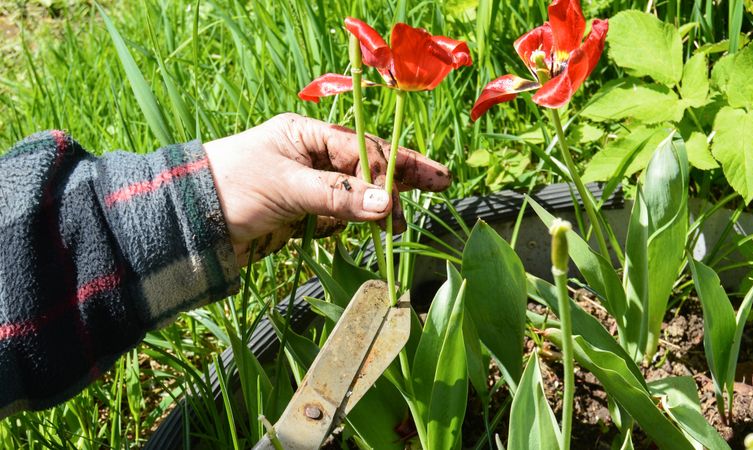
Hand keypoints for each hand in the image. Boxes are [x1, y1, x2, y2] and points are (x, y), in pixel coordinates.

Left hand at [204, 113, 451, 265]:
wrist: (191, 224)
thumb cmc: (232, 188)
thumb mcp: (286, 186)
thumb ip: (337, 196)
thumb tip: (386, 204)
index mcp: (307, 135)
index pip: (360, 148)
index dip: (388, 169)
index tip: (408, 193)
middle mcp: (313, 156)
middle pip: (368, 164)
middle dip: (403, 175)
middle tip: (441, 183)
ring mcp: (312, 185)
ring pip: (360, 192)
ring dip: (383, 204)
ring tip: (403, 222)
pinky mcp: (306, 212)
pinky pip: (343, 214)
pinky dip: (359, 222)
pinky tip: (377, 226)